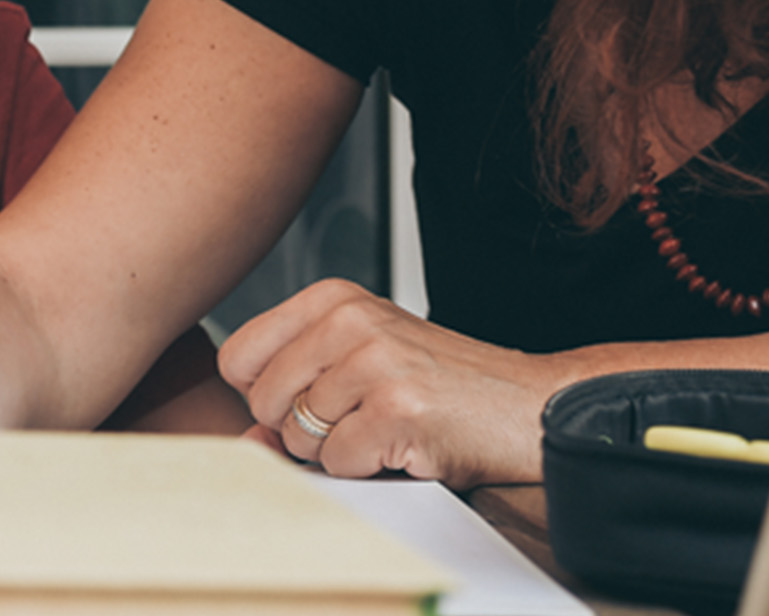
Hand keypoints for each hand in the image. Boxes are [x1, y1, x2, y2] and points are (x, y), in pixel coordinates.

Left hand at [216, 279, 575, 488]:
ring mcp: (375, 362)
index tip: (310, 396)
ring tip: (386, 427)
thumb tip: (243, 442)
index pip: (238, 356)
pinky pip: (338, 462)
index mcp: (333, 298)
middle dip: (301, 429)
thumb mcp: (360, 365)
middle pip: (262, 402)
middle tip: (359, 417)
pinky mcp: (397, 410)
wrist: (530, 406)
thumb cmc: (442, 386)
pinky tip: (405, 445)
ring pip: (298, 436)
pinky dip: (368, 468)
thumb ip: (293, 393)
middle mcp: (350, 320)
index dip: (264, 394)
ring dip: (338, 450)